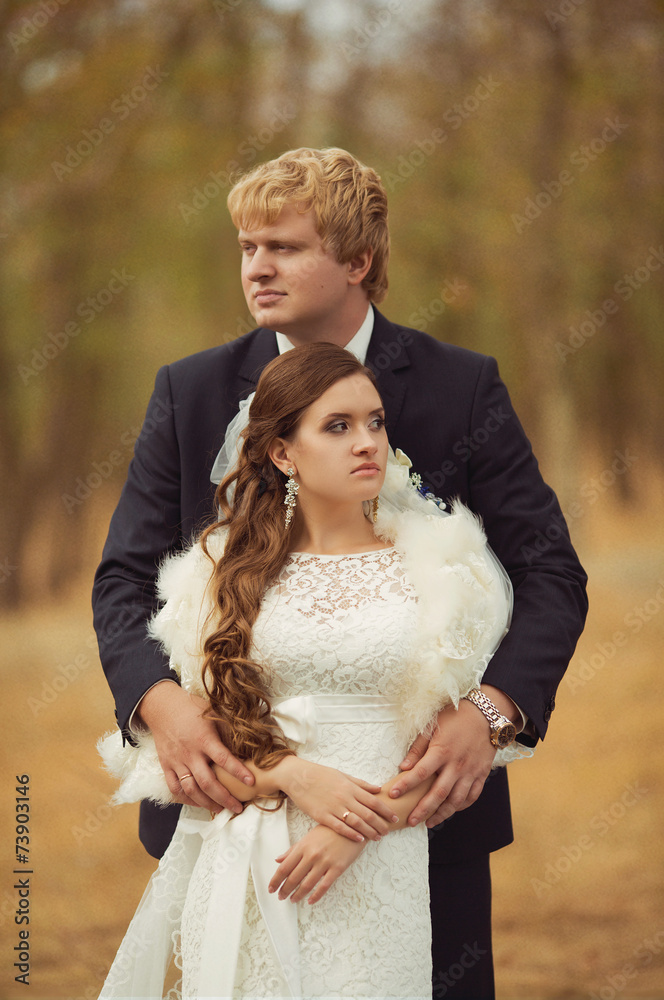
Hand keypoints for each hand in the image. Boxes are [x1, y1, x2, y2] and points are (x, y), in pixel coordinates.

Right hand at [137, 681, 252, 813]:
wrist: (163, 707)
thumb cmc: (193, 709)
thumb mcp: (213, 714)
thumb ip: (227, 731)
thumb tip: (248, 744)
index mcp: (204, 739)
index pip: (224, 759)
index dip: (238, 772)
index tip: (252, 782)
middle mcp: (190, 753)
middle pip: (208, 782)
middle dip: (224, 798)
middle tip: (238, 808)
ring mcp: (177, 761)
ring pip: (191, 790)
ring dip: (207, 803)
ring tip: (220, 809)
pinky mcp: (166, 766)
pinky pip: (175, 788)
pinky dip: (187, 799)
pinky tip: (198, 803)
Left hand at [268, 825, 365, 903]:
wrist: (352, 825)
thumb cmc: (329, 830)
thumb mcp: (309, 837)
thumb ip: (293, 850)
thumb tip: (278, 860)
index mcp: (303, 846)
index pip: (285, 867)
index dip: (276, 880)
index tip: (271, 888)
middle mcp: (312, 855)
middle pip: (294, 877)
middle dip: (285, 890)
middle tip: (280, 897)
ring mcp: (325, 862)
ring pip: (307, 884)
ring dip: (298, 895)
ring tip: (292, 900)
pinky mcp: (337, 868)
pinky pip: (324, 886)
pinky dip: (316, 896)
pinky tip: (310, 901)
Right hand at [276, 757, 398, 841]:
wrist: (298, 776)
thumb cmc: (321, 775)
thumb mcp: (342, 775)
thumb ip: (361, 784)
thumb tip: (378, 789)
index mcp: (350, 786)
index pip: (373, 800)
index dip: (386, 810)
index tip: (395, 818)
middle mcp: (344, 797)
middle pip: (368, 813)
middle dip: (381, 823)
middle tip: (389, 831)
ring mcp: (333, 807)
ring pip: (356, 822)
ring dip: (369, 831)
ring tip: (378, 837)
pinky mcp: (322, 816)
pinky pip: (339, 827)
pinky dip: (351, 833)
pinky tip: (360, 839)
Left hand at [389, 700, 495, 826]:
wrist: (486, 714)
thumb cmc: (456, 717)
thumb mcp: (433, 726)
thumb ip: (418, 748)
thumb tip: (403, 766)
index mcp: (442, 751)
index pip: (420, 772)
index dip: (406, 785)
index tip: (393, 794)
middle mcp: (457, 765)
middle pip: (438, 793)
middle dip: (423, 809)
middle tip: (411, 821)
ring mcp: (471, 772)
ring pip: (456, 800)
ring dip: (442, 814)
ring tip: (429, 822)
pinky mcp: (481, 774)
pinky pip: (472, 796)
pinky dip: (461, 807)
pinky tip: (451, 810)